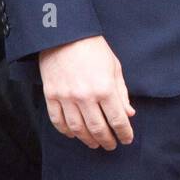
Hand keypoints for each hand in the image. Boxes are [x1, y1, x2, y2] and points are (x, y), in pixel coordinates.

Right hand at [39, 34, 135, 149]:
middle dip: (107, 140)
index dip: (124, 133)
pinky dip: (66, 131)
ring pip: (78, 129)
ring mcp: (66, 97)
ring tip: (95, 143)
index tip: (126, 139)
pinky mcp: (51, 96)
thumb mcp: (114, 67)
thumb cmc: (93, 49)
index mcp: (105, 88)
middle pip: (98, 129)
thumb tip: (129, 114)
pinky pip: (58, 121)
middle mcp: (85, 96)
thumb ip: (122, 93)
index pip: (117, 119)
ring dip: (88, 140)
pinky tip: (74, 134)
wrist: (65, 35)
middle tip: (111, 145)